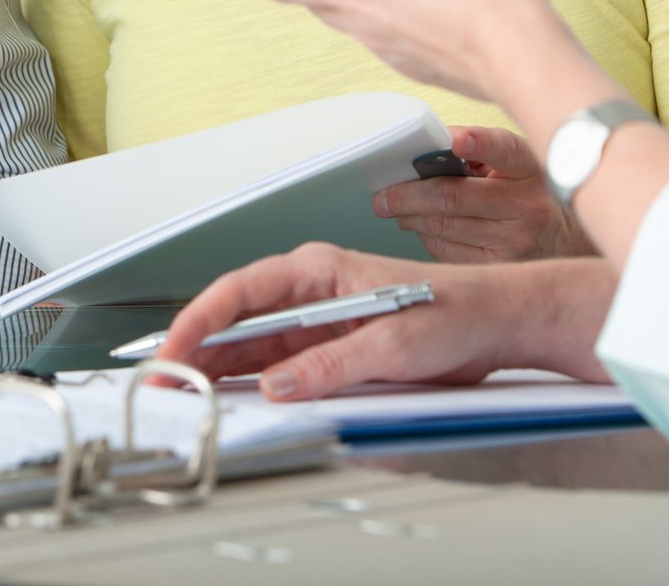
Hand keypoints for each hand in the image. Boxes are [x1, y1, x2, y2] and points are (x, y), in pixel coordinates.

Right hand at [153, 243, 613, 400]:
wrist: (500, 321)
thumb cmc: (458, 310)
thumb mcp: (394, 344)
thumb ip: (332, 365)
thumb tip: (279, 385)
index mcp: (319, 270)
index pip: (241, 291)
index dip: (200, 321)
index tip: (175, 349)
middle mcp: (312, 291)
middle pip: (238, 319)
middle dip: (198, 350)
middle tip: (167, 383)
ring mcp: (320, 319)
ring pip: (254, 345)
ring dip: (221, 369)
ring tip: (188, 394)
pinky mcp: (332, 346)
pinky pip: (281, 363)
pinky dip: (254, 381)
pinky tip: (234, 398)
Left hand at [375, 125, 594, 261]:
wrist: (571, 244)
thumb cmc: (534, 194)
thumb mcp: (519, 164)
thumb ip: (480, 150)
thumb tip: (430, 146)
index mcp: (530, 169)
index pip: (504, 150)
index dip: (479, 143)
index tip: (456, 139)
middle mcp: (527, 206)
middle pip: (453, 197)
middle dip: (407, 195)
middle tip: (383, 196)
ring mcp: (515, 242)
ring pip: (444, 227)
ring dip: (411, 217)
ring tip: (396, 209)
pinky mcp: (500, 268)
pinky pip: (448, 252)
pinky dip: (428, 238)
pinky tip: (425, 228)